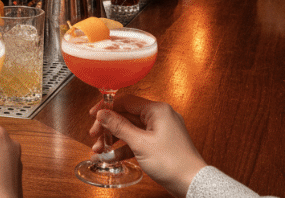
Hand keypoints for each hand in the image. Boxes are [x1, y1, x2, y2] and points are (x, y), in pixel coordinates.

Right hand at [89, 95, 204, 197]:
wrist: (191, 182)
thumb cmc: (173, 162)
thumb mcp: (140, 143)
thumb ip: (119, 126)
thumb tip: (103, 114)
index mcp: (157, 110)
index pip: (126, 101)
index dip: (107, 108)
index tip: (93, 116)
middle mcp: (159, 116)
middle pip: (126, 115)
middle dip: (108, 127)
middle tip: (95, 136)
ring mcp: (160, 130)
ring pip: (130, 129)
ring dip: (114, 138)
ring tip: (100, 149)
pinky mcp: (159, 143)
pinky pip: (138, 140)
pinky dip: (125, 147)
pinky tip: (112, 156)